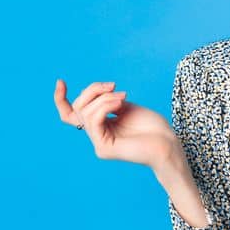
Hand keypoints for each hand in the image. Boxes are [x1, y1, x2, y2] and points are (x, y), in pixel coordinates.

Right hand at [53, 78, 178, 168]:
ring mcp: (98, 143)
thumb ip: (108, 102)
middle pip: (77, 109)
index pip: (71, 114)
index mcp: (101, 126)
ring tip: (123, 97)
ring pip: (85, 113)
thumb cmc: (153, 127)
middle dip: (92, 91)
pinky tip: (120, 103)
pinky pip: (94, 120)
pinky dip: (105, 107)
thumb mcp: (127, 107)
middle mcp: (96, 135)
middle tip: (113, 85)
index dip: (61, 99)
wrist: (169, 144)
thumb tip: (95, 95)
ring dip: (104, 98)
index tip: (60, 81)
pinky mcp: (103, 148)